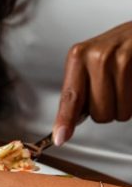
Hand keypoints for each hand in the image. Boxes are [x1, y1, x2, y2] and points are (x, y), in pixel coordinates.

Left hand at [53, 21, 131, 145]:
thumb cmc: (120, 49)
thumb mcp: (93, 62)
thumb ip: (81, 90)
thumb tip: (67, 124)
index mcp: (78, 56)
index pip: (70, 98)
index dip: (65, 120)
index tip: (60, 137)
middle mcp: (96, 57)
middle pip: (98, 113)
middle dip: (108, 109)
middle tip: (114, 89)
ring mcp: (119, 59)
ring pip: (119, 112)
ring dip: (124, 106)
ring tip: (126, 84)